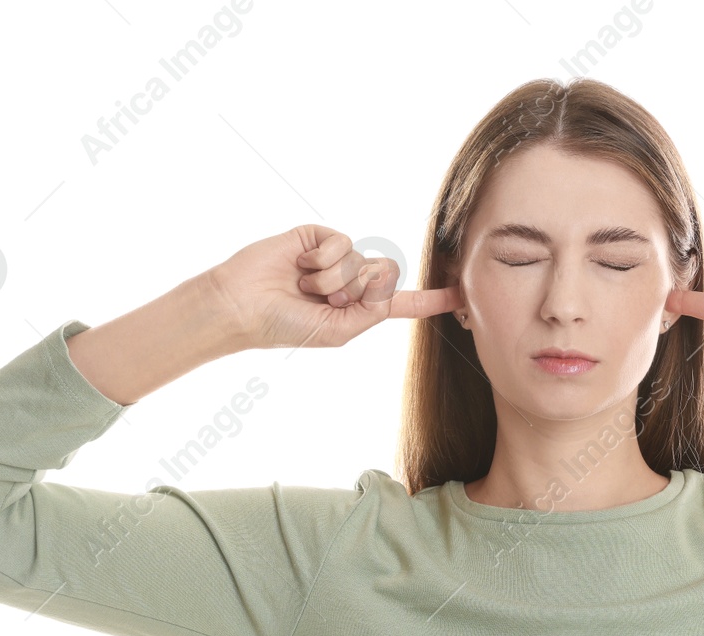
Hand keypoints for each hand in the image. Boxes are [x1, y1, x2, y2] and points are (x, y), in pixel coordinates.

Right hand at [206, 224, 462, 349]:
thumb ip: (372, 312)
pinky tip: (299, 264)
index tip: (460, 295)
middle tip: (321, 299)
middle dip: (355, 290)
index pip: (401, 303)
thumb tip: (389, 281)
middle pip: (384, 276)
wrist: (243, 305)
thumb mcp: (338, 331)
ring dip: (333, 278)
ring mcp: (334, 258)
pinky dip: (322, 258)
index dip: (430, 300)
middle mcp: (349, 281)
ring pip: (361, 260)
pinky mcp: (317, 237)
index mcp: (357, 309)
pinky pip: (342, 241)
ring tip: (304, 285)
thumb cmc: (285, 325)